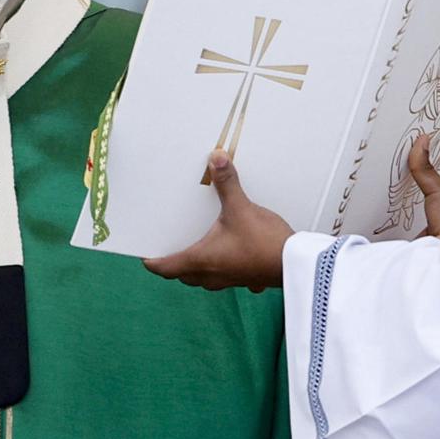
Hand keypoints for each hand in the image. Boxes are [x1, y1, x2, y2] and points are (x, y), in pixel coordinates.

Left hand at [142, 151, 294, 290]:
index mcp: (201, 260)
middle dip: (174, 263)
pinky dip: (220, 269)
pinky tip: (228, 256)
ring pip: (203, 279)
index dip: (152, 261)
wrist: (295, 265)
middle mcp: (211, 275)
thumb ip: (227, 184)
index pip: (166, 267)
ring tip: (195, 249)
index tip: (144, 254)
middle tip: (169, 247)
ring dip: (196, 267)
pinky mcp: (246, 280)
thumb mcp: (241, 208)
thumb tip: (216, 158)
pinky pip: (225, 277)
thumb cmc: (263, 242)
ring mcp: (230, 280)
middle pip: (183, 274)